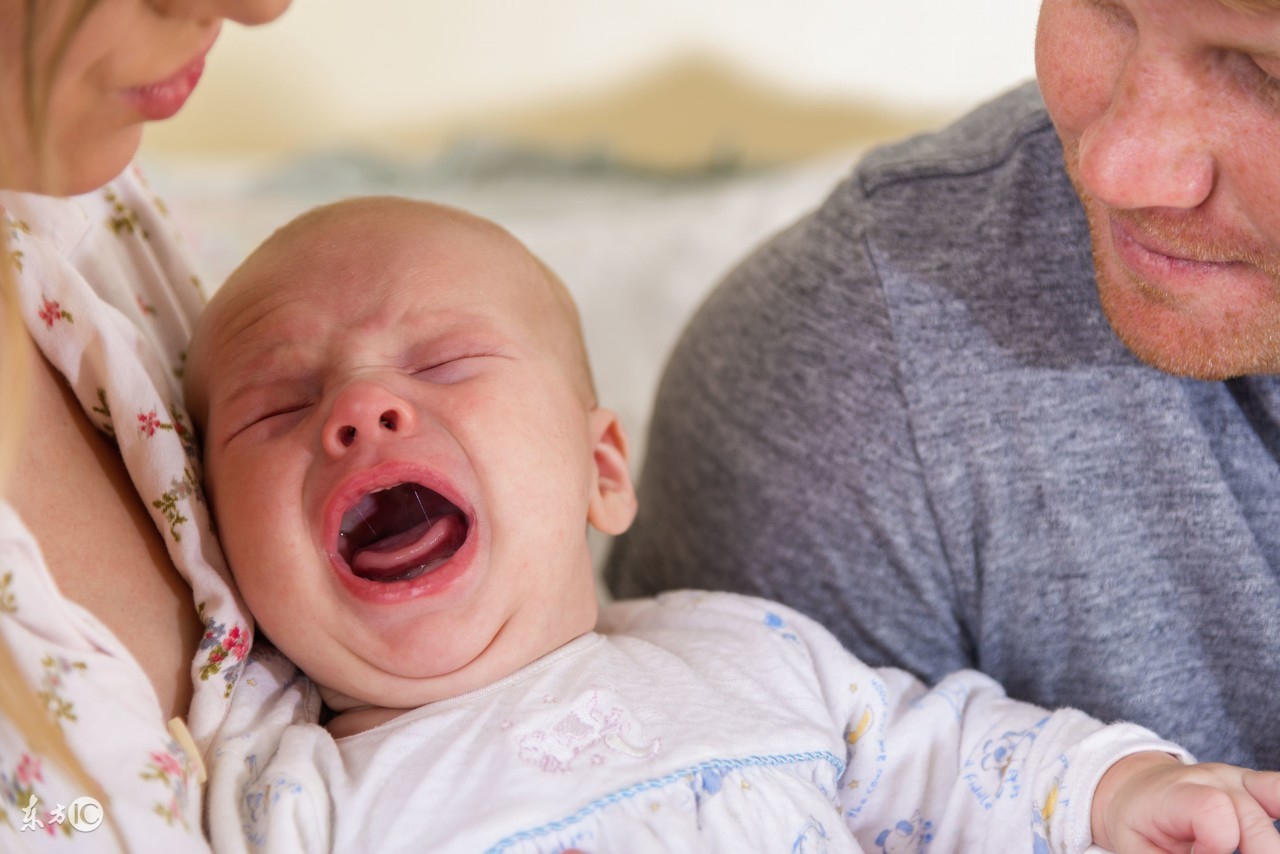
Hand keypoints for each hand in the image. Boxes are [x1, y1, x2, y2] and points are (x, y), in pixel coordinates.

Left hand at [1092, 751, 1279, 852]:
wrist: (1139, 788)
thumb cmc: (1138, 823)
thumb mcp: (1138, 848)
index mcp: (1176, 793)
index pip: (1212, 811)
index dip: (1216, 846)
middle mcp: (1212, 780)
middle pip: (1253, 822)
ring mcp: (1237, 779)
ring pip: (1274, 806)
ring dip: (1267, 845)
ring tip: (1248, 850)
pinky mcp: (1254, 785)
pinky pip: (1278, 790)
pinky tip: (1270, 841)